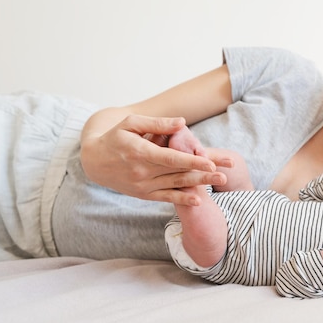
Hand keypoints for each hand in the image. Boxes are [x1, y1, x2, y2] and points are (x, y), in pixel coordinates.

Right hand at [80, 115, 230, 205]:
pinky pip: (165, 197)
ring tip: (222, 180)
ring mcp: (143, 185)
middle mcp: (142, 172)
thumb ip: (157, 123)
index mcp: (140, 152)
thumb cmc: (115, 137)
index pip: (171, 158)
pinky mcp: (143, 194)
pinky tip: (199, 200)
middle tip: (228, 172)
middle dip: (205, 172)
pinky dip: (182, 199)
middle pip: (179, 172)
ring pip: (176, 185)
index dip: (192, 161)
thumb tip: (183, 122)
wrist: (93, 162)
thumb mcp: (131, 123)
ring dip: (200, 184)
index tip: (211, 162)